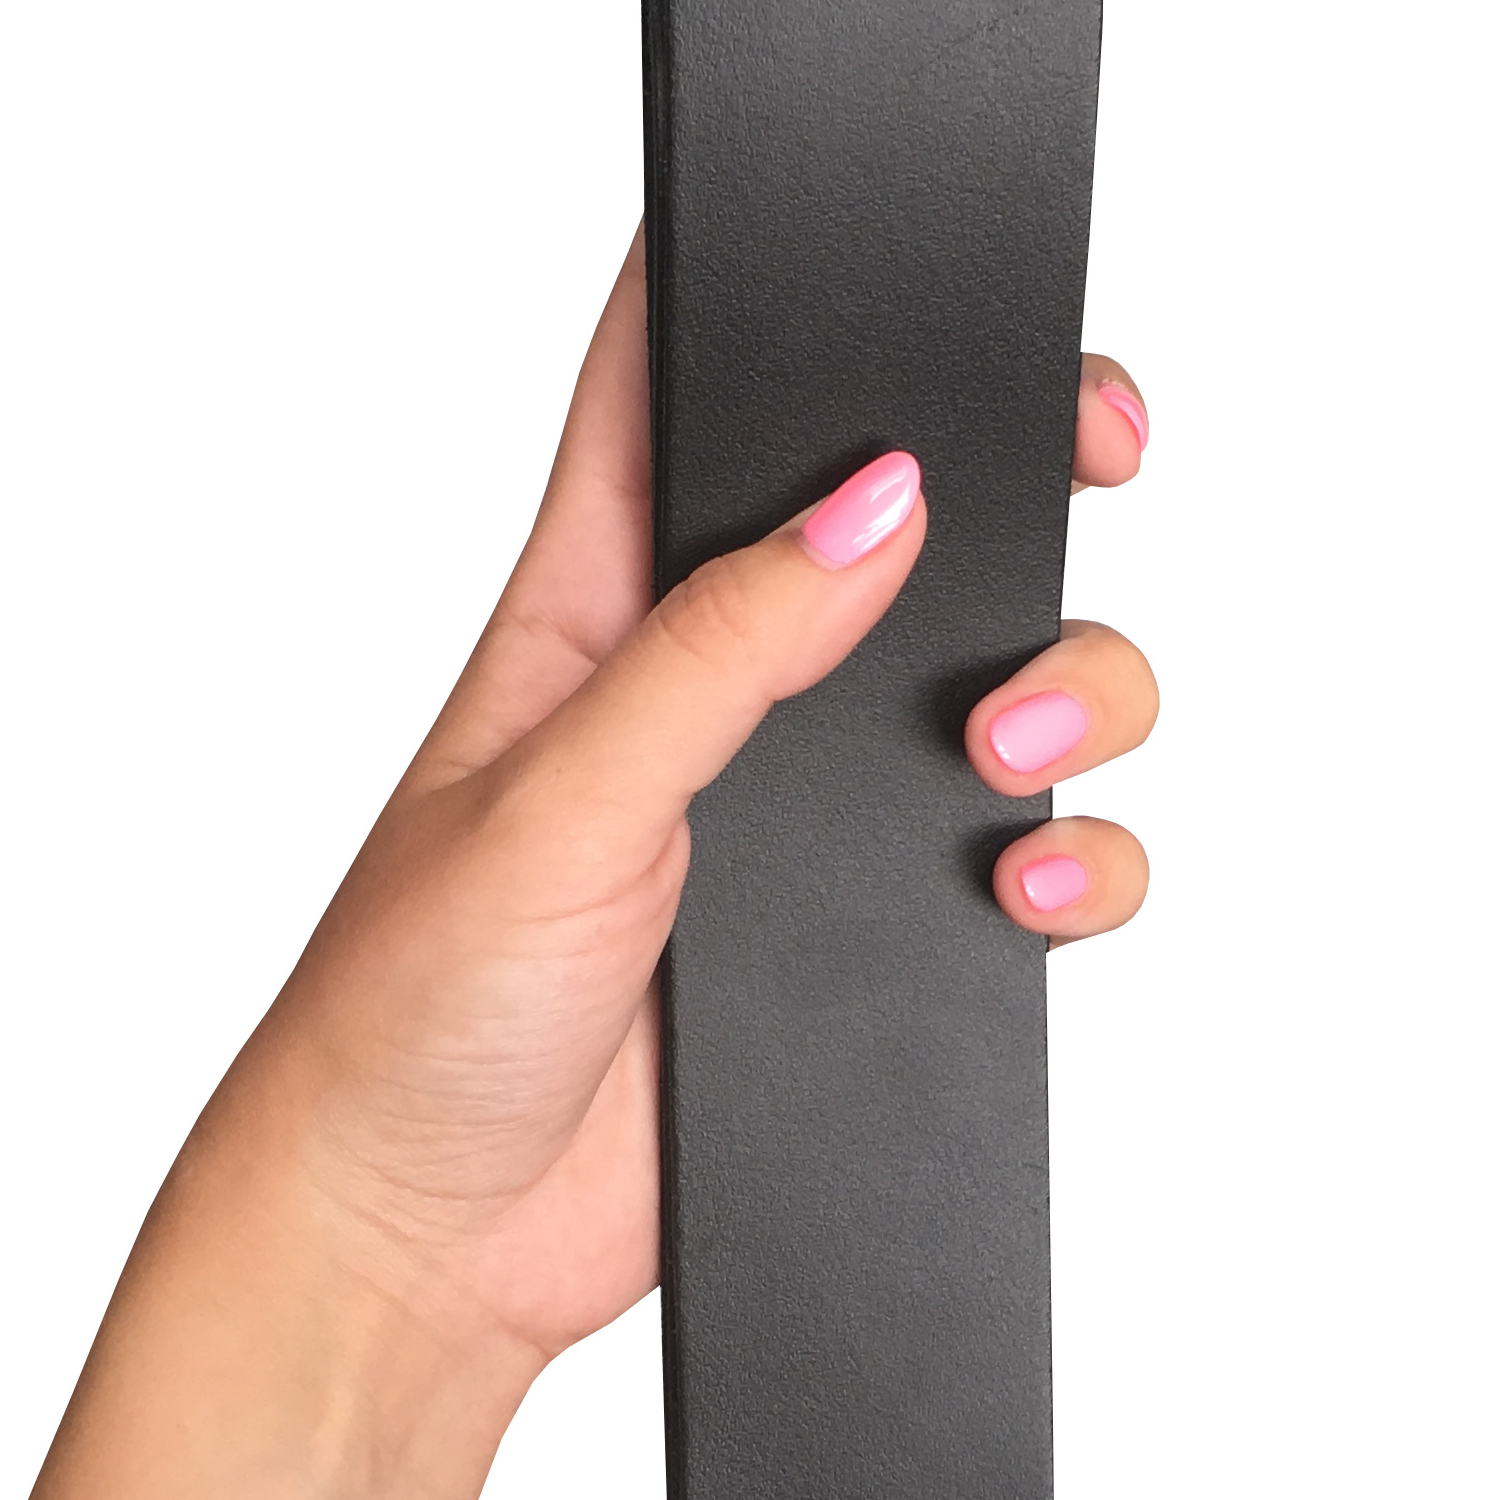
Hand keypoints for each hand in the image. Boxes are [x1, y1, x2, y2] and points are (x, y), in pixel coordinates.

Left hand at [225, 237, 1160, 1374]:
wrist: (423, 1249)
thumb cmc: (404, 1015)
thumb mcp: (553, 800)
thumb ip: (716, 647)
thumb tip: (871, 500)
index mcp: (597, 600)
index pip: (689, 384)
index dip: (800, 292)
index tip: (925, 250)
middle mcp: (716, 684)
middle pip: (918, 517)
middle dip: (1025, 478)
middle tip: (1095, 452)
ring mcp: (802, 812)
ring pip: (1008, 683)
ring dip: (1070, 687)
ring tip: (1017, 749)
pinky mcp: (863, 939)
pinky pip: (1031, 862)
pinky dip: (1074, 862)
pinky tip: (1026, 893)